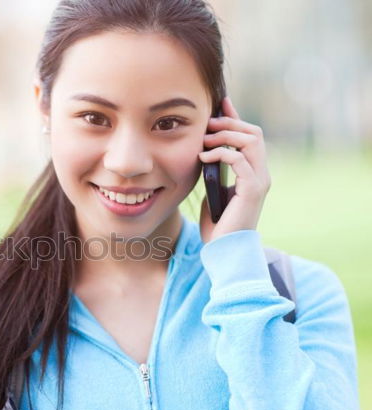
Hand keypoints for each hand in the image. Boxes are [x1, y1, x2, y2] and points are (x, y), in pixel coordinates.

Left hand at [198, 96, 270, 244]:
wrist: (224, 250)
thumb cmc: (217, 225)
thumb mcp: (214, 192)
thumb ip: (214, 173)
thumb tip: (203, 154)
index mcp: (254, 173)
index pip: (249, 137)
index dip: (235, 118)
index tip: (221, 102)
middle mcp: (261, 174)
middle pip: (254, 133)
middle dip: (230, 124)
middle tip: (207, 124)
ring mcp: (259, 181)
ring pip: (251, 141)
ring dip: (226, 136)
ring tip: (204, 141)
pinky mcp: (252, 189)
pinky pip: (239, 159)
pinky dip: (220, 153)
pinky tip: (203, 158)